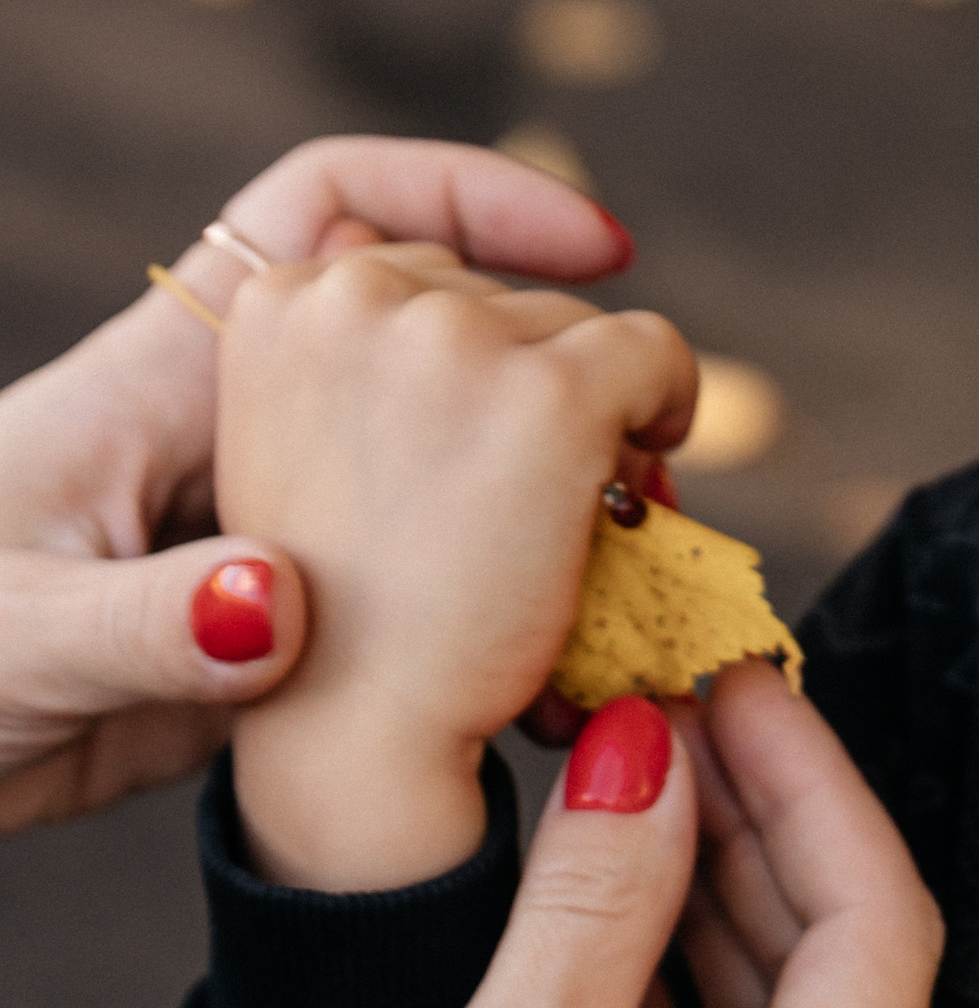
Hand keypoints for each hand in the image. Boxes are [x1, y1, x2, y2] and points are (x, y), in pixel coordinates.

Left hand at [0, 137, 632, 836]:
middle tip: (653, 445)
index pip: (330, 208)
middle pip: (432, 323)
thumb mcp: (15, 641)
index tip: (598, 253)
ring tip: (638, 539)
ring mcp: (265, 525)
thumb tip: (278, 605)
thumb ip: (146, 624)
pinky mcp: (274, 634)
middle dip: (554, 355)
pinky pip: (423, 577)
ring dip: (547, 477)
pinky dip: (507, 595)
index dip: (469, 193)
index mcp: (167, 377)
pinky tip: (564, 657)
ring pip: (446, 451)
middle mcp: (236, 428)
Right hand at [0, 664, 939, 1007]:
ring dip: (719, 914)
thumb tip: (650, 744)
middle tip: (674, 707)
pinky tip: (614, 931)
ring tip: (635, 787)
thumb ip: (599, 900)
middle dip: (760, 833)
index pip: (875, 921)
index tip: (732, 675)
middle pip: (845, 977)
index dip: (809, 779)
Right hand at [219, 247, 694, 888]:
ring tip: (562, 512)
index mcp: (278, 300)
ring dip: (593, 409)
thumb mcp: (310, 441)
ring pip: (577, 328)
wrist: (355, 732)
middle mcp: (353, 295)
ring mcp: (453, 339)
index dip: (464, 361)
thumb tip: (494, 308)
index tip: (465, 443)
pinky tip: (643, 470)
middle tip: (522, 496)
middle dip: (530, 382)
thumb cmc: (345, 610)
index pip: (422, 274)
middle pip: (503, 297)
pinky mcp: (550, 393)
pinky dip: (670, 401)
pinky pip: (654, 350)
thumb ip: (369, 357)